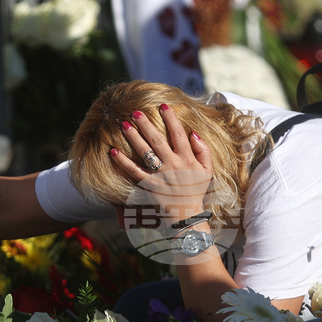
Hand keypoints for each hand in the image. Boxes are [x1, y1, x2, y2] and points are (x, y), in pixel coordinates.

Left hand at [110, 103, 211, 229]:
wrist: (187, 215)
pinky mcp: (149, 186)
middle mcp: (173, 164)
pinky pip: (134, 171)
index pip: (178, 134)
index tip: (163, 105)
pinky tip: (113, 151)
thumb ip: (203, 150)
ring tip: (123, 124)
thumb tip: (193, 133)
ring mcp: (160, 175)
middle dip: (146, 124)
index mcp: (187, 158)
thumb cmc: (196, 191)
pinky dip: (123, 162)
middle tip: (135, 112)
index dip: (170, 118)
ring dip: (133, 137)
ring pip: (145, 152)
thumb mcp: (207, 170)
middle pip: (157, 140)